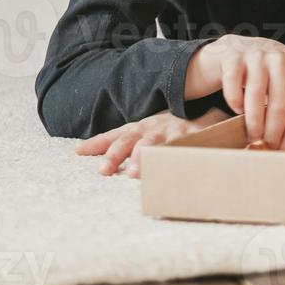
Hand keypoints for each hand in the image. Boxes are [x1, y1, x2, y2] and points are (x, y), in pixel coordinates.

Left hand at [76, 107, 227, 177]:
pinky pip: (187, 148)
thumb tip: (78, 150)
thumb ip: (110, 140)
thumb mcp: (138, 130)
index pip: (118, 138)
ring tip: (139, 173)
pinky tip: (176, 170)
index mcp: (140, 128)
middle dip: (122, 155)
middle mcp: (155, 130)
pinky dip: (181, 157)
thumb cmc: (165, 126)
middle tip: (111, 171)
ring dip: (149, 158)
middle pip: (135, 142)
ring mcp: (176, 133)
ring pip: (160, 145)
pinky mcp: (196, 138)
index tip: (86, 158)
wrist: (205, 110)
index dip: (104, 148)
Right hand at [185, 34, 284, 149]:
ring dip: (254, 122)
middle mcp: (280, 59)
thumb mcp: (284, 84)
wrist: (238, 49)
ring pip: (256, 95)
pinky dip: (235, 100)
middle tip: (266, 149)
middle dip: (273, 132)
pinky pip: (233, 83)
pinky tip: (237, 111)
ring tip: (252, 138)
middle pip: (280, 104)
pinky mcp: (233, 57)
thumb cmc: (266, 75)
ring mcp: (256, 55)